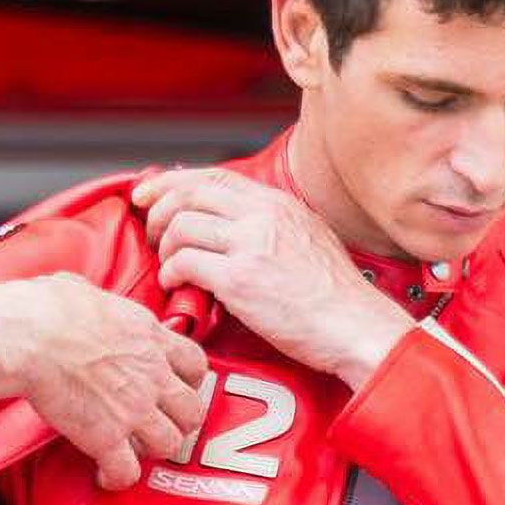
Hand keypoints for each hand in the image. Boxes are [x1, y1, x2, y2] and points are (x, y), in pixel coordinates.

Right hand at [0, 272, 208, 488]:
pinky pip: (126, 471)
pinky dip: (117, 478)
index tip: (175, 388)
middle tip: (160, 425)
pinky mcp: (106, 437)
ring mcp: (134, 409)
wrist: (30, 336)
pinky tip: (106, 475)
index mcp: (150, 337)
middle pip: (192, 410)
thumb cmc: (48, 308)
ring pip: (169, 444)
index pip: (195, 364)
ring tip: (133, 450)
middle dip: (180, 422)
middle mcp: (151, 375)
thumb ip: (102, 305)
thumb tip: (84, 299)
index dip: (189, 382)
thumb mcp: (88, 291)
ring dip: (152, 451)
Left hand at [131, 169, 414, 389]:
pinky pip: (184, 263)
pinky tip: (175, 285)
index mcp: (278, 203)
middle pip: (189, 194)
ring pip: (181, 226)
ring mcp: (250, 245)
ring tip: (169, 266)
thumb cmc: (333, 297)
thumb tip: (230, 226)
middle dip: (158, 211)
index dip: (173, 182)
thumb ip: (269, 226)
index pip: (214, 177)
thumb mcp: (306, 239)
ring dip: (163, 247)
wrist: (355, 326)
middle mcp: (262, 215)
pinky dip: (170, 272)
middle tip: (151, 234)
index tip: (149, 194)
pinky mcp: (239, 280)